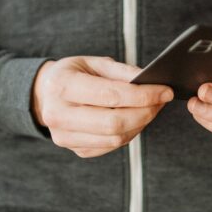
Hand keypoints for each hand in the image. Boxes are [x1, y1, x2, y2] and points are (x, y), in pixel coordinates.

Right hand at [32, 56, 173, 157]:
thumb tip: (151, 82)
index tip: (165, 91)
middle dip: (146, 112)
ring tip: (151, 108)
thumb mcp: (94, 62)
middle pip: (114, 123)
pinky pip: (111, 146)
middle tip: (161, 101)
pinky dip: (130, 133)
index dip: (144, 95)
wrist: (45, 94)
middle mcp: (58, 115)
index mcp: (62, 85)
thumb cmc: (74, 74)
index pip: (111, 95)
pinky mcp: (75, 149)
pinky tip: (135, 119)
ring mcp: (64, 137)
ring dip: (141, 124)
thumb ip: (122, 72)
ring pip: (115, 138)